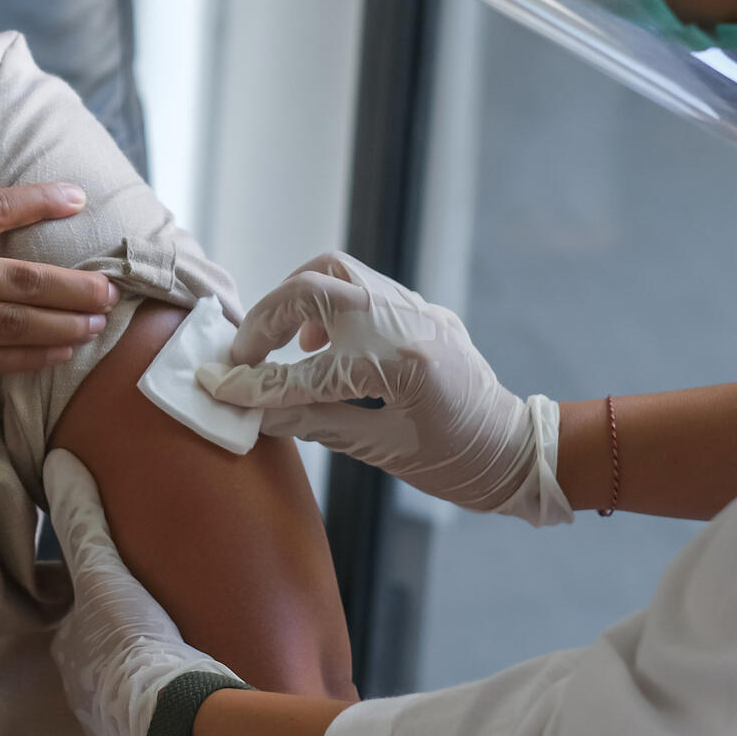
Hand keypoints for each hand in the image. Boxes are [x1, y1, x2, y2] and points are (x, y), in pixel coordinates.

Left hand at [43, 450, 238, 735]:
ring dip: (136, 679)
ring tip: (167, 661)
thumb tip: (55, 461)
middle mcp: (79, 696)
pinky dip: (159, 715)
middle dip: (114, 641)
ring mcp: (108, 732)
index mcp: (70, 652)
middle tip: (146, 623)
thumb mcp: (105, 572)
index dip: (92, 597)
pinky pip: (146, 731)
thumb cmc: (139, 643)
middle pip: (96, 657)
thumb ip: (81, 518)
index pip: (73, 615)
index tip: (116, 586)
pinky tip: (180, 703)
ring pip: (118, 695)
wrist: (181, 722)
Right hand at [202, 252, 568, 526]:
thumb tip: (253, 410)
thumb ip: (314, 422)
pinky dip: (324, 304)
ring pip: (334, 270)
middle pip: (313, 287)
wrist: (520, 451)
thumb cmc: (459, 465)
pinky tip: (316, 343)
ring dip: (292, 300)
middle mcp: (407, 321)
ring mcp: (416, 307)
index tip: (216, 389)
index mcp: (401, 363)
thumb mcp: (382, 452)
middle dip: (264, 320)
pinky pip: (360, 284)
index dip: (255, 384)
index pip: (306, 371)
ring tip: (276, 343)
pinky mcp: (419, 308)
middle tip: (242, 357)